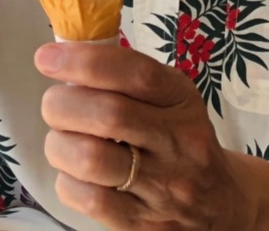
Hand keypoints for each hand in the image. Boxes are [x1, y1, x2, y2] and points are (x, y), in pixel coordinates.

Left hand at [35, 41, 268, 229]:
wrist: (221, 204)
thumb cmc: (177, 140)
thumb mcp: (167, 99)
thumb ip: (122, 77)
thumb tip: (62, 54)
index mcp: (180, 100)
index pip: (135, 74)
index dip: (85, 62)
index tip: (47, 58)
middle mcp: (177, 142)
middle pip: (107, 115)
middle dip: (62, 104)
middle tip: (54, 106)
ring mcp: (163, 187)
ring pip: (90, 159)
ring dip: (59, 145)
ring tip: (63, 141)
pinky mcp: (143, 223)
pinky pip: (87, 198)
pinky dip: (67, 181)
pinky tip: (75, 175)